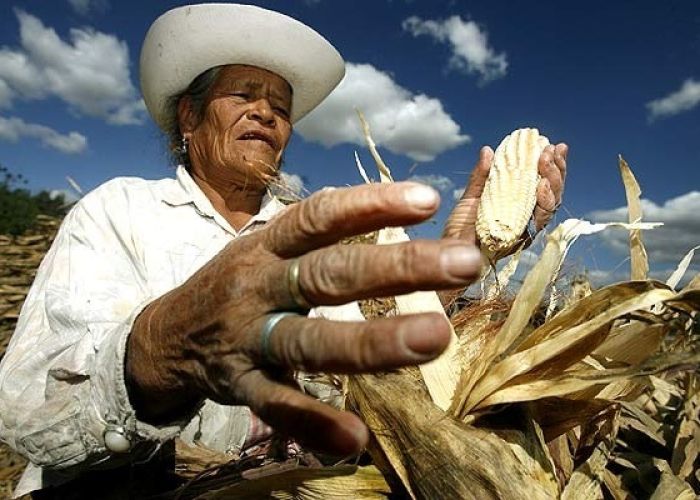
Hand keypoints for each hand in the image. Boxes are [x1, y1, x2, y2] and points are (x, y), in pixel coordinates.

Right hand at [126, 182, 482, 455]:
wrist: (163, 336)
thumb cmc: (234, 282)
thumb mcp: (262, 245)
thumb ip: (314, 231)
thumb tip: (388, 204)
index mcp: (266, 245)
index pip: (320, 217)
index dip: (370, 205)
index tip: (427, 199)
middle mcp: (257, 285)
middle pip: (329, 274)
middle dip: (397, 266)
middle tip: (464, 262)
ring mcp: (247, 338)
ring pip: (310, 340)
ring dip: (372, 341)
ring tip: (434, 338)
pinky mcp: (238, 386)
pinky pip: (277, 406)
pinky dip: (314, 422)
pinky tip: (355, 438)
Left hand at [444, 143, 567, 248]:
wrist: (451, 250)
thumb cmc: (461, 227)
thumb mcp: (471, 196)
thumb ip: (481, 176)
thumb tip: (488, 150)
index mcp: (519, 204)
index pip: (542, 183)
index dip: (551, 165)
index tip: (552, 145)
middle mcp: (527, 217)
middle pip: (552, 193)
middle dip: (555, 170)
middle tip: (550, 150)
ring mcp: (527, 228)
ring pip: (551, 205)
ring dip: (552, 181)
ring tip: (546, 162)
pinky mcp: (523, 239)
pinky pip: (539, 221)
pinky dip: (543, 202)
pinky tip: (541, 186)